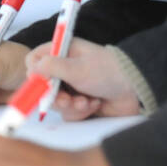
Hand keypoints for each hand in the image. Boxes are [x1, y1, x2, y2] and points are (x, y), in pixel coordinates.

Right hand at [25, 38, 141, 119]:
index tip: (41, 83)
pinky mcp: (80, 103)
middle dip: (54, 97)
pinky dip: (80, 111)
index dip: (35, 72)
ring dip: (70, 106)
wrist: (135, 90)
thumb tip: (31, 68)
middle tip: (66, 100)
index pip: (35, 59)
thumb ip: (51, 67)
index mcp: (63, 52)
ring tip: (86, 102)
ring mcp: (72, 87)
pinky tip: (94, 104)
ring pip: (56, 102)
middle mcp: (65, 69)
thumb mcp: (77, 67)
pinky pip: (69, 113)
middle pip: (43, 86)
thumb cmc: (108, 71)